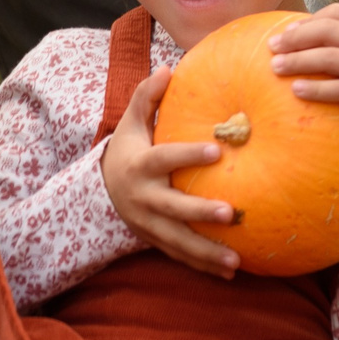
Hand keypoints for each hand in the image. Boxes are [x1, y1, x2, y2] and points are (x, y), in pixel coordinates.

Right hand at [101, 66, 241, 279]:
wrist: (102, 191)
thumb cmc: (128, 150)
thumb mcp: (131, 122)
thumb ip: (147, 96)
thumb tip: (167, 68)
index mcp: (141, 165)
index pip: (165, 159)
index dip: (188, 155)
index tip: (216, 150)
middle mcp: (144, 198)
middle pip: (173, 207)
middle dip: (200, 212)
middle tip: (230, 212)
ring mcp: (149, 224)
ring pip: (178, 240)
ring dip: (206, 251)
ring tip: (236, 259)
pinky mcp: (155, 240)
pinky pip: (180, 255)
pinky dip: (203, 265)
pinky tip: (231, 271)